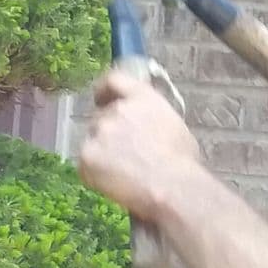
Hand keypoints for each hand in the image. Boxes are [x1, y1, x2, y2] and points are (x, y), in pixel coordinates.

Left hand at [79, 70, 200, 221]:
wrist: (169, 187)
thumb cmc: (181, 163)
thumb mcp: (174, 126)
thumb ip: (152, 116)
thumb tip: (144, 124)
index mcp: (142, 98)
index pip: (114, 81)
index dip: (104, 90)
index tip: (100, 99)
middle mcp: (117, 109)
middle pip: (102, 115)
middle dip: (108, 132)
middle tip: (122, 154)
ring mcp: (99, 131)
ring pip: (93, 139)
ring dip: (102, 152)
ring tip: (122, 173)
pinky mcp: (86, 155)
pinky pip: (86, 163)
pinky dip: (96, 173)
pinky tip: (114, 183)